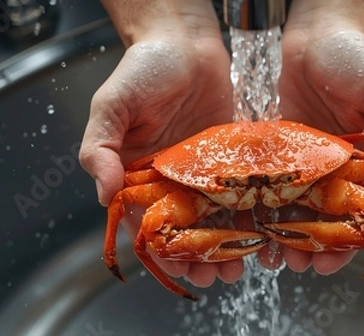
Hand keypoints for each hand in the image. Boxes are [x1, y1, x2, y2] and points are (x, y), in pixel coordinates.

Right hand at [79, 2, 244, 286]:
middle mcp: (175, 177)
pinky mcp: (235, 155)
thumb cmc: (145, 68)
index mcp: (141, 174)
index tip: (180, 269)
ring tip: (244, 262)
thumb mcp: (112, 105)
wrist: (186, 40)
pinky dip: (253, 212)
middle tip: (220, 274)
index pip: (149, 222)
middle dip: (202, 256)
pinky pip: (245, 189)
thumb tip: (101, 193)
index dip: (163, 250)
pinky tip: (265, 229)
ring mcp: (207, 168)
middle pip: (188, 228)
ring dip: (229, 242)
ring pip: (219, 216)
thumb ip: (99, 147)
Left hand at [266, 0, 363, 274]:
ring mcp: (300, 162)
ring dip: (282, 235)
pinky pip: (265, 184)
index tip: (332, 263)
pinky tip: (249, 225)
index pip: (359, 214)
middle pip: (321, 220)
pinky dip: (259, 207)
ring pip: (291, 209)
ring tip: (272, 255)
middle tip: (297, 264)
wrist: (315, 33)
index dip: (347, 242)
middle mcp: (331, 169)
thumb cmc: (356, 59)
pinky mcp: (273, 150)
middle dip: (311, 248)